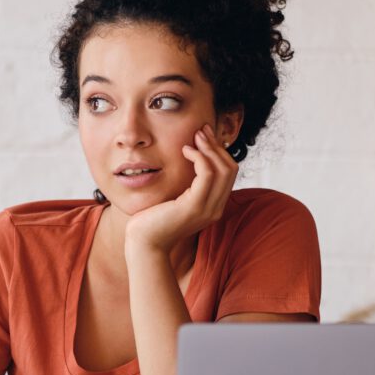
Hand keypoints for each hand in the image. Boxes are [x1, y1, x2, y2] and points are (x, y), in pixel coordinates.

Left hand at [125, 123, 237, 254]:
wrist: (144, 243)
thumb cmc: (154, 220)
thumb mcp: (175, 198)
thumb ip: (186, 184)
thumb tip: (189, 159)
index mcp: (213, 206)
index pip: (228, 173)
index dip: (219, 151)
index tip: (204, 136)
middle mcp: (216, 208)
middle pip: (231, 168)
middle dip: (217, 146)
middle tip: (201, 131)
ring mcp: (208, 209)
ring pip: (223, 169)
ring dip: (210, 148)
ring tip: (194, 137)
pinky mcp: (194, 207)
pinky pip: (207, 175)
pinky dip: (200, 158)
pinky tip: (186, 151)